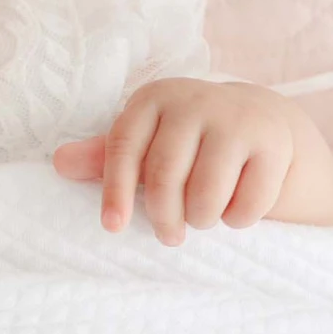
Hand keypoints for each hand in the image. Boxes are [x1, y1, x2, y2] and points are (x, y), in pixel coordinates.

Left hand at [52, 79, 332, 243]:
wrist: (260, 124)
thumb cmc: (187, 143)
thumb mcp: (144, 144)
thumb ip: (103, 156)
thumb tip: (59, 162)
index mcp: (153, 98)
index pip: (124, 147)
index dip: (115, 191)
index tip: (112, 228)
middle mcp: (194, 100)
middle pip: (164, 175)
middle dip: (164, 217)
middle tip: (169, 235)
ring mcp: (237, 118)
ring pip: (206, 193)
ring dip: (202, 220)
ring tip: (202, 218)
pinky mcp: (273, 142)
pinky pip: (248, 203)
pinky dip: (238, 220)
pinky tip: (235, 211)